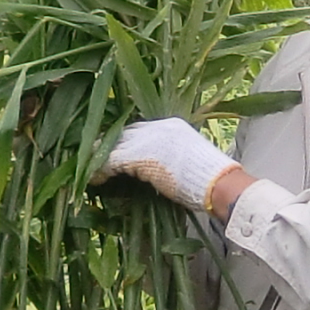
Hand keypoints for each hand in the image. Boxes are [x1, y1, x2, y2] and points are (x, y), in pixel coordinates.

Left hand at [103, 118, 235, 212]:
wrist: (219, 184)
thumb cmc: (209, 182)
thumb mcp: (188, 162)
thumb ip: (169, 158)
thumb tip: (154, 170)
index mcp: (171, 125)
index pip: (138, 128)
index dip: (123, 142)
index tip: (111, 155)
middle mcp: (158, 126)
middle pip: (123, 133)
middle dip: (108, 148)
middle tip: (95, 162)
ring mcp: (149, 138)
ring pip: (113, 144)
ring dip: (100, 159)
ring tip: (91, 172)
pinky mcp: (140, 154)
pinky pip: (111, 159)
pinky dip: (101, 170)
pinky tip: (97, 180)